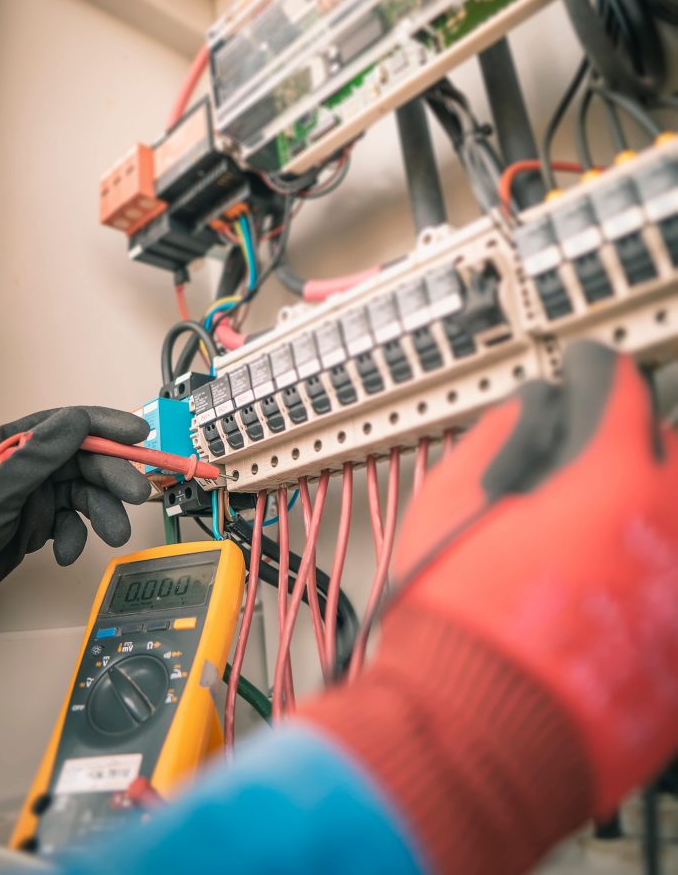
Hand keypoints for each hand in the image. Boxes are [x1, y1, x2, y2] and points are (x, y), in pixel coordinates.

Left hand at [0, 407, 150, 585]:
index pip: (65, 423)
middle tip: (136, 493)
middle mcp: (24, 466)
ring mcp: (30, 495)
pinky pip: (67, 524)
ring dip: (102, 514)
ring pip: (80, 494)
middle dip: (110, 477)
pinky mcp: (33, 524)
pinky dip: (74, 538)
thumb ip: (38, 456)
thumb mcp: (0, 492)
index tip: (136, 433)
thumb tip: (76, 421)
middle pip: (81, 460)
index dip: (103, 425)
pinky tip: (66, 553)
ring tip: (114, 534)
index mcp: (10, 445)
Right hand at [300, 342, 677, 874]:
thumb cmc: (457, 622)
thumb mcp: (448, 500)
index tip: (584, 374)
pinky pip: (677, 584)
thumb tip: (527, 410)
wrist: (476, 732)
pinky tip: (612, 581)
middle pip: (676, 446)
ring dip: (650, 504)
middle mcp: (666, 525)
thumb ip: (500, 435)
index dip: (594, 371)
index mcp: (611, 477)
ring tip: (604, 518)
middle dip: (640, 437)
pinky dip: (653, 569)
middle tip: (604, 447)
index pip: (621, 388)